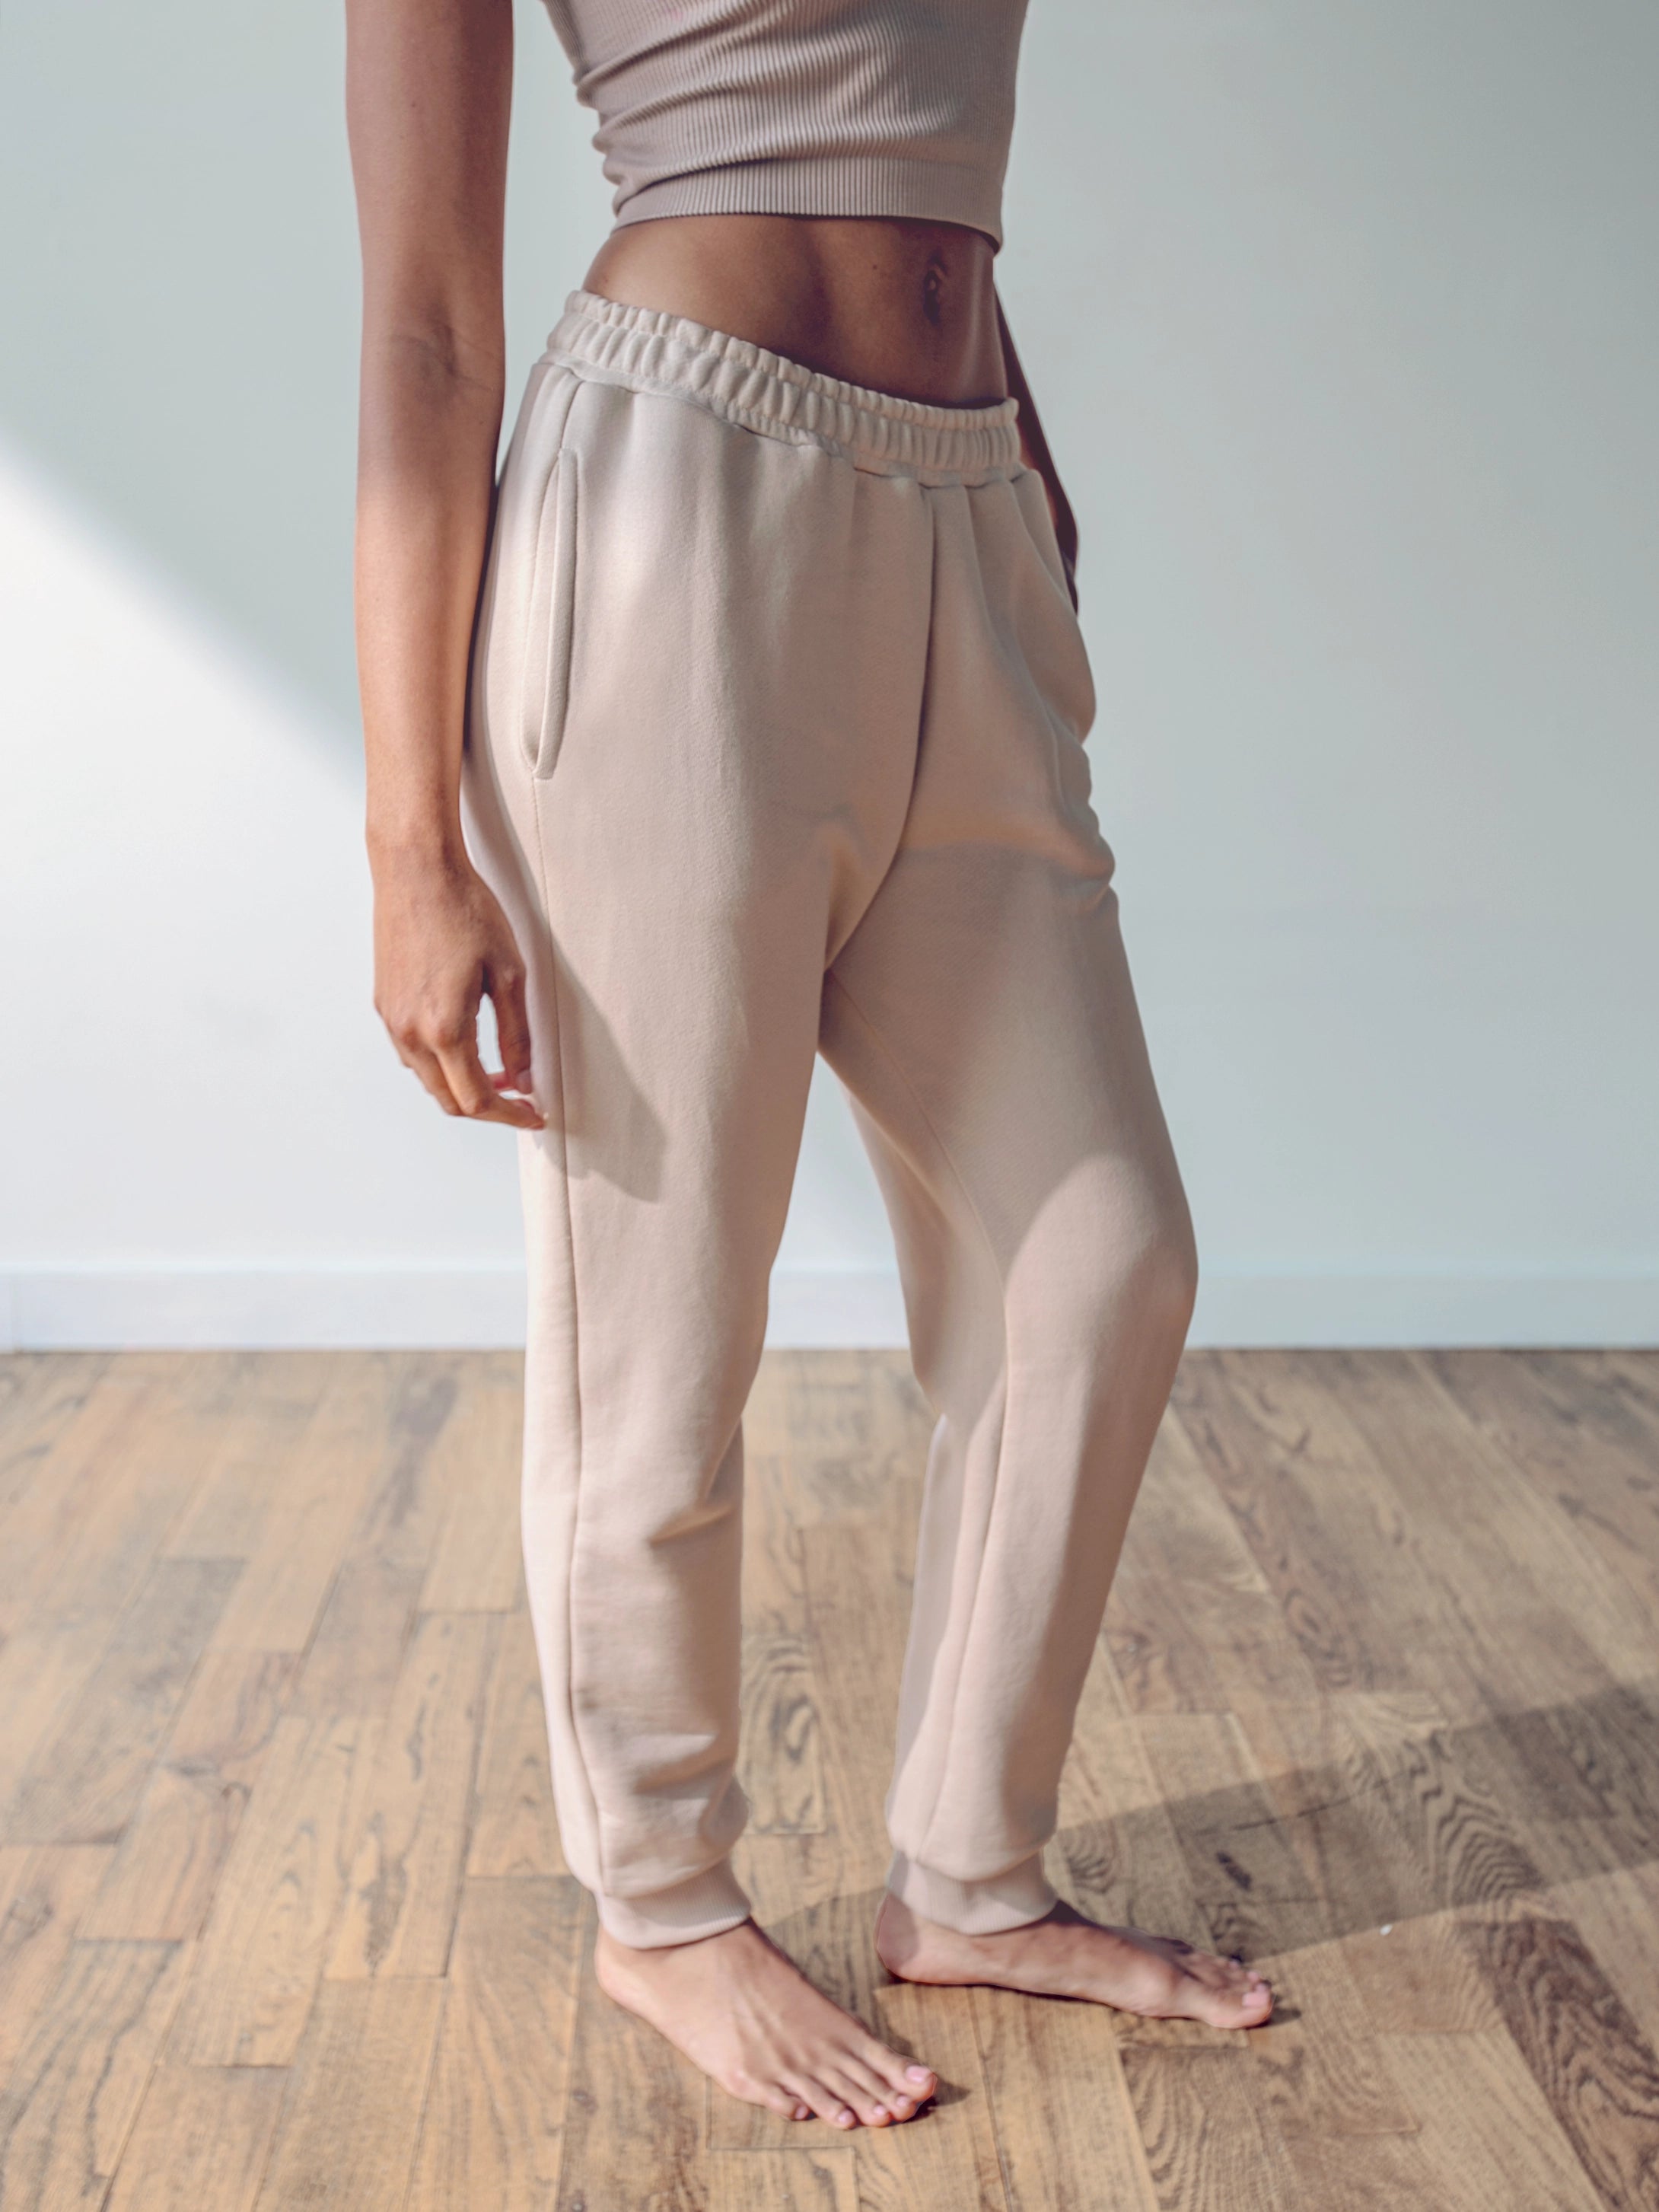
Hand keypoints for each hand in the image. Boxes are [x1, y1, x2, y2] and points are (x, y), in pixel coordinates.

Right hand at [371, 844, 544, 1128]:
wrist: (416, 869)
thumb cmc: (464, 909)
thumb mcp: (509, 973)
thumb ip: (517, 1034)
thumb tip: (523, 1077)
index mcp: (443, 1028)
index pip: (476, 1099)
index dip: (510, 1115)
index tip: (533, 1115)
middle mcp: (409, 1032)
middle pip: (447, 1100)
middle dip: (486, 1108)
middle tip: (520, 1099)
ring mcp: (390, 1019)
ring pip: (427, 1079)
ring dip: (461, 1086)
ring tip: (499, 1071)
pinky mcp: (383, 1003)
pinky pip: (411, 1053)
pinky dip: (440, 1063)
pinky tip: (465, 1044)